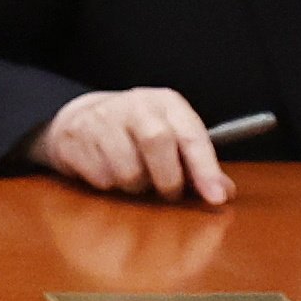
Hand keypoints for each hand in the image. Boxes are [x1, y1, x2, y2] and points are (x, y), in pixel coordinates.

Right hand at [27, 88, 234, 204]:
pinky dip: (109, 185)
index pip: (191, 134)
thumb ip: (197, 165)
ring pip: (127, 169)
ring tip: (133, 178)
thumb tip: (224, 191)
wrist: (80, 118)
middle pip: (157, 142)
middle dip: (167, 179)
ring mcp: (102, 118)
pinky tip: (108, 172)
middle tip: (168, 193)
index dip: (205, 169)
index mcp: (166, 103)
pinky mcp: (76, 138)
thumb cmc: (136, 134)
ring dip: (135, 186)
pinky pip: (101, 178)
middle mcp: (135, 104)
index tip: (216, 197)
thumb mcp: (172, 138)